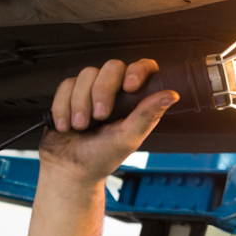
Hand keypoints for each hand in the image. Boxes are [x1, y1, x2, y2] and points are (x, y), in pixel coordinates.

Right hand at [40, 59, 178, 182]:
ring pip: (87, 74)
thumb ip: (147, 115)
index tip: (129, 87)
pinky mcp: (70, 94)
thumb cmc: (101, 158)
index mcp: (136, 102)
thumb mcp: (128, 139)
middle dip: (102, 91)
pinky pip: (66, 85)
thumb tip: (172, 95)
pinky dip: (63, 106)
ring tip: (81, 126)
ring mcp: (92, 91)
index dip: (137, 71)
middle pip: (112, 67)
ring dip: (80, 102)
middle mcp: (116, 92)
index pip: (144, 68)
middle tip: (99, 116)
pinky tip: (67, 125)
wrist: (68, 169)